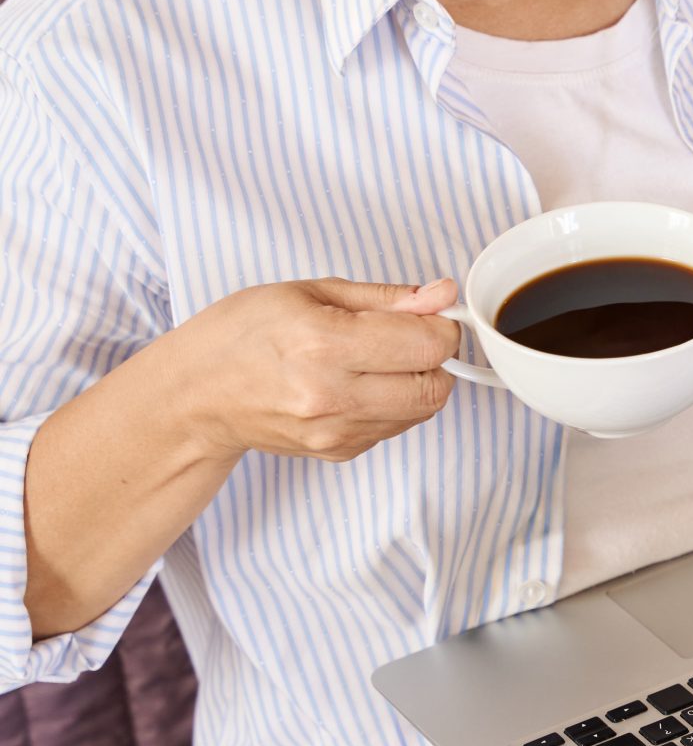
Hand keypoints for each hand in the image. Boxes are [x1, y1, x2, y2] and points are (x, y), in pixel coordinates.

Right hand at [174, 275, 463, 463]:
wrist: (196, 394)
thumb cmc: (242, 334)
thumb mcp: (311, 292)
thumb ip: (386, 298)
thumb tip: (442, 295)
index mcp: (324, 344)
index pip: (427, 345)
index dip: (441, 326)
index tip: (431, 315)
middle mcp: (331, 395)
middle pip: (433, 387)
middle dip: (437, 358)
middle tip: (412, 338)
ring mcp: (334, 431)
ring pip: (420, 412)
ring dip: (417, 383)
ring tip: (380, 359)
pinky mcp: (337, 452)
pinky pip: (394, 428)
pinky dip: (394, 404)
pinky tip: (361, 384)